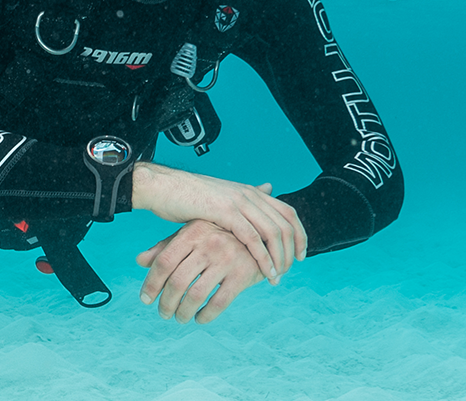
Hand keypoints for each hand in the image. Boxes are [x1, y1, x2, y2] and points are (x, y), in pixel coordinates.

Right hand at [130, 162, 306, 284]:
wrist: (164, 188)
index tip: (301, 254)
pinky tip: (266, 273)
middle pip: (286, 224)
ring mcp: (239, 202)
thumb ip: (241, 204)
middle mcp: (249, 194)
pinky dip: (264, 258)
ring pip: (273, 232)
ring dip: (280, 258)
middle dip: (293, 249)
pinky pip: (253, 239)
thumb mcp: (220, 198)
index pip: (287, 212)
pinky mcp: (226, 212)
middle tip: (292, 269)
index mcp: (250, 191)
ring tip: (278, 277)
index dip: (299, 233)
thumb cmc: (188, 197)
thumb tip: (260, 197)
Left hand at [136, 221, 271, 323]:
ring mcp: (227, 258)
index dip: (151, 284)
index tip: (145, 300)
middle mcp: (209, 243)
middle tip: (163, 314)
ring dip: (183, 312)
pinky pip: (218, 303)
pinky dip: (205, 316)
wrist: (263, 234)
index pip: (163, 261)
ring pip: (195, 295)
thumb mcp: (193, 234)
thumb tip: (139, 261)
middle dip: (166, 303)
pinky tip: (199, 318)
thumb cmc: (220, 235)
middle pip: (177, 281)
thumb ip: (166, 247)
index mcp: (193, 231)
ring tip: (179, 318)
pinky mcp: (243, 274)